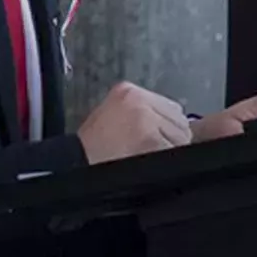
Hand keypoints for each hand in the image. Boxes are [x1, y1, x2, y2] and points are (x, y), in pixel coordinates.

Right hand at [76, 82, 190, 163]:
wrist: (76, 165)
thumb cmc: (94, 148)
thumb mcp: (113, 116)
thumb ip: (144, 112)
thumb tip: (177, 123)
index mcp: (128, 91)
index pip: (171, 106)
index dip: (168, 127)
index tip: (159, 139)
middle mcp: (138, 99)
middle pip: (179, 119)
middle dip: (172, 137)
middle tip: (151, 150)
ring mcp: (145, 118)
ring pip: (180, 136)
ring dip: (170, 149)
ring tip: (146, 156)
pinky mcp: (149, 138)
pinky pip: (172, 150)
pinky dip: (167, 160)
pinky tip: (149, 163)